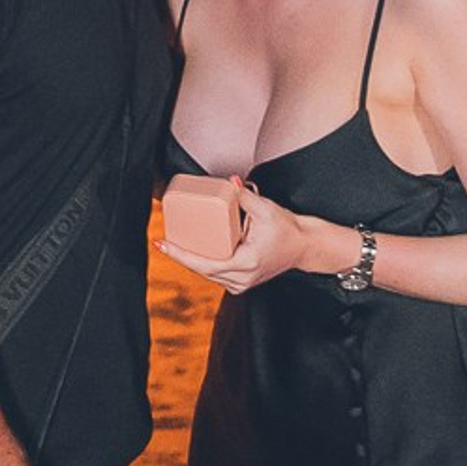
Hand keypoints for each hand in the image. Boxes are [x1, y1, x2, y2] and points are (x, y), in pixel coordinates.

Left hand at [158, 184, 323, 294]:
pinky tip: (190, 252)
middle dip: (180, 255)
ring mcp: (242, 283)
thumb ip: (245, 197)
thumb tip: (230, 182)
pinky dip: (202, 263)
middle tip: (161, 240)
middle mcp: (243, 278)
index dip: (180, 255)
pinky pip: (215, 274)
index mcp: (246, 264)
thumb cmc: (288, 230)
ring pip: (207, 274)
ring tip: (172, 244)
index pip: (204, 264)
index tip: (163, 244)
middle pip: (201, 270)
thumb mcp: (267, 210)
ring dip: (189, 260)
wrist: (305, 246)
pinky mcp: (242, 281)